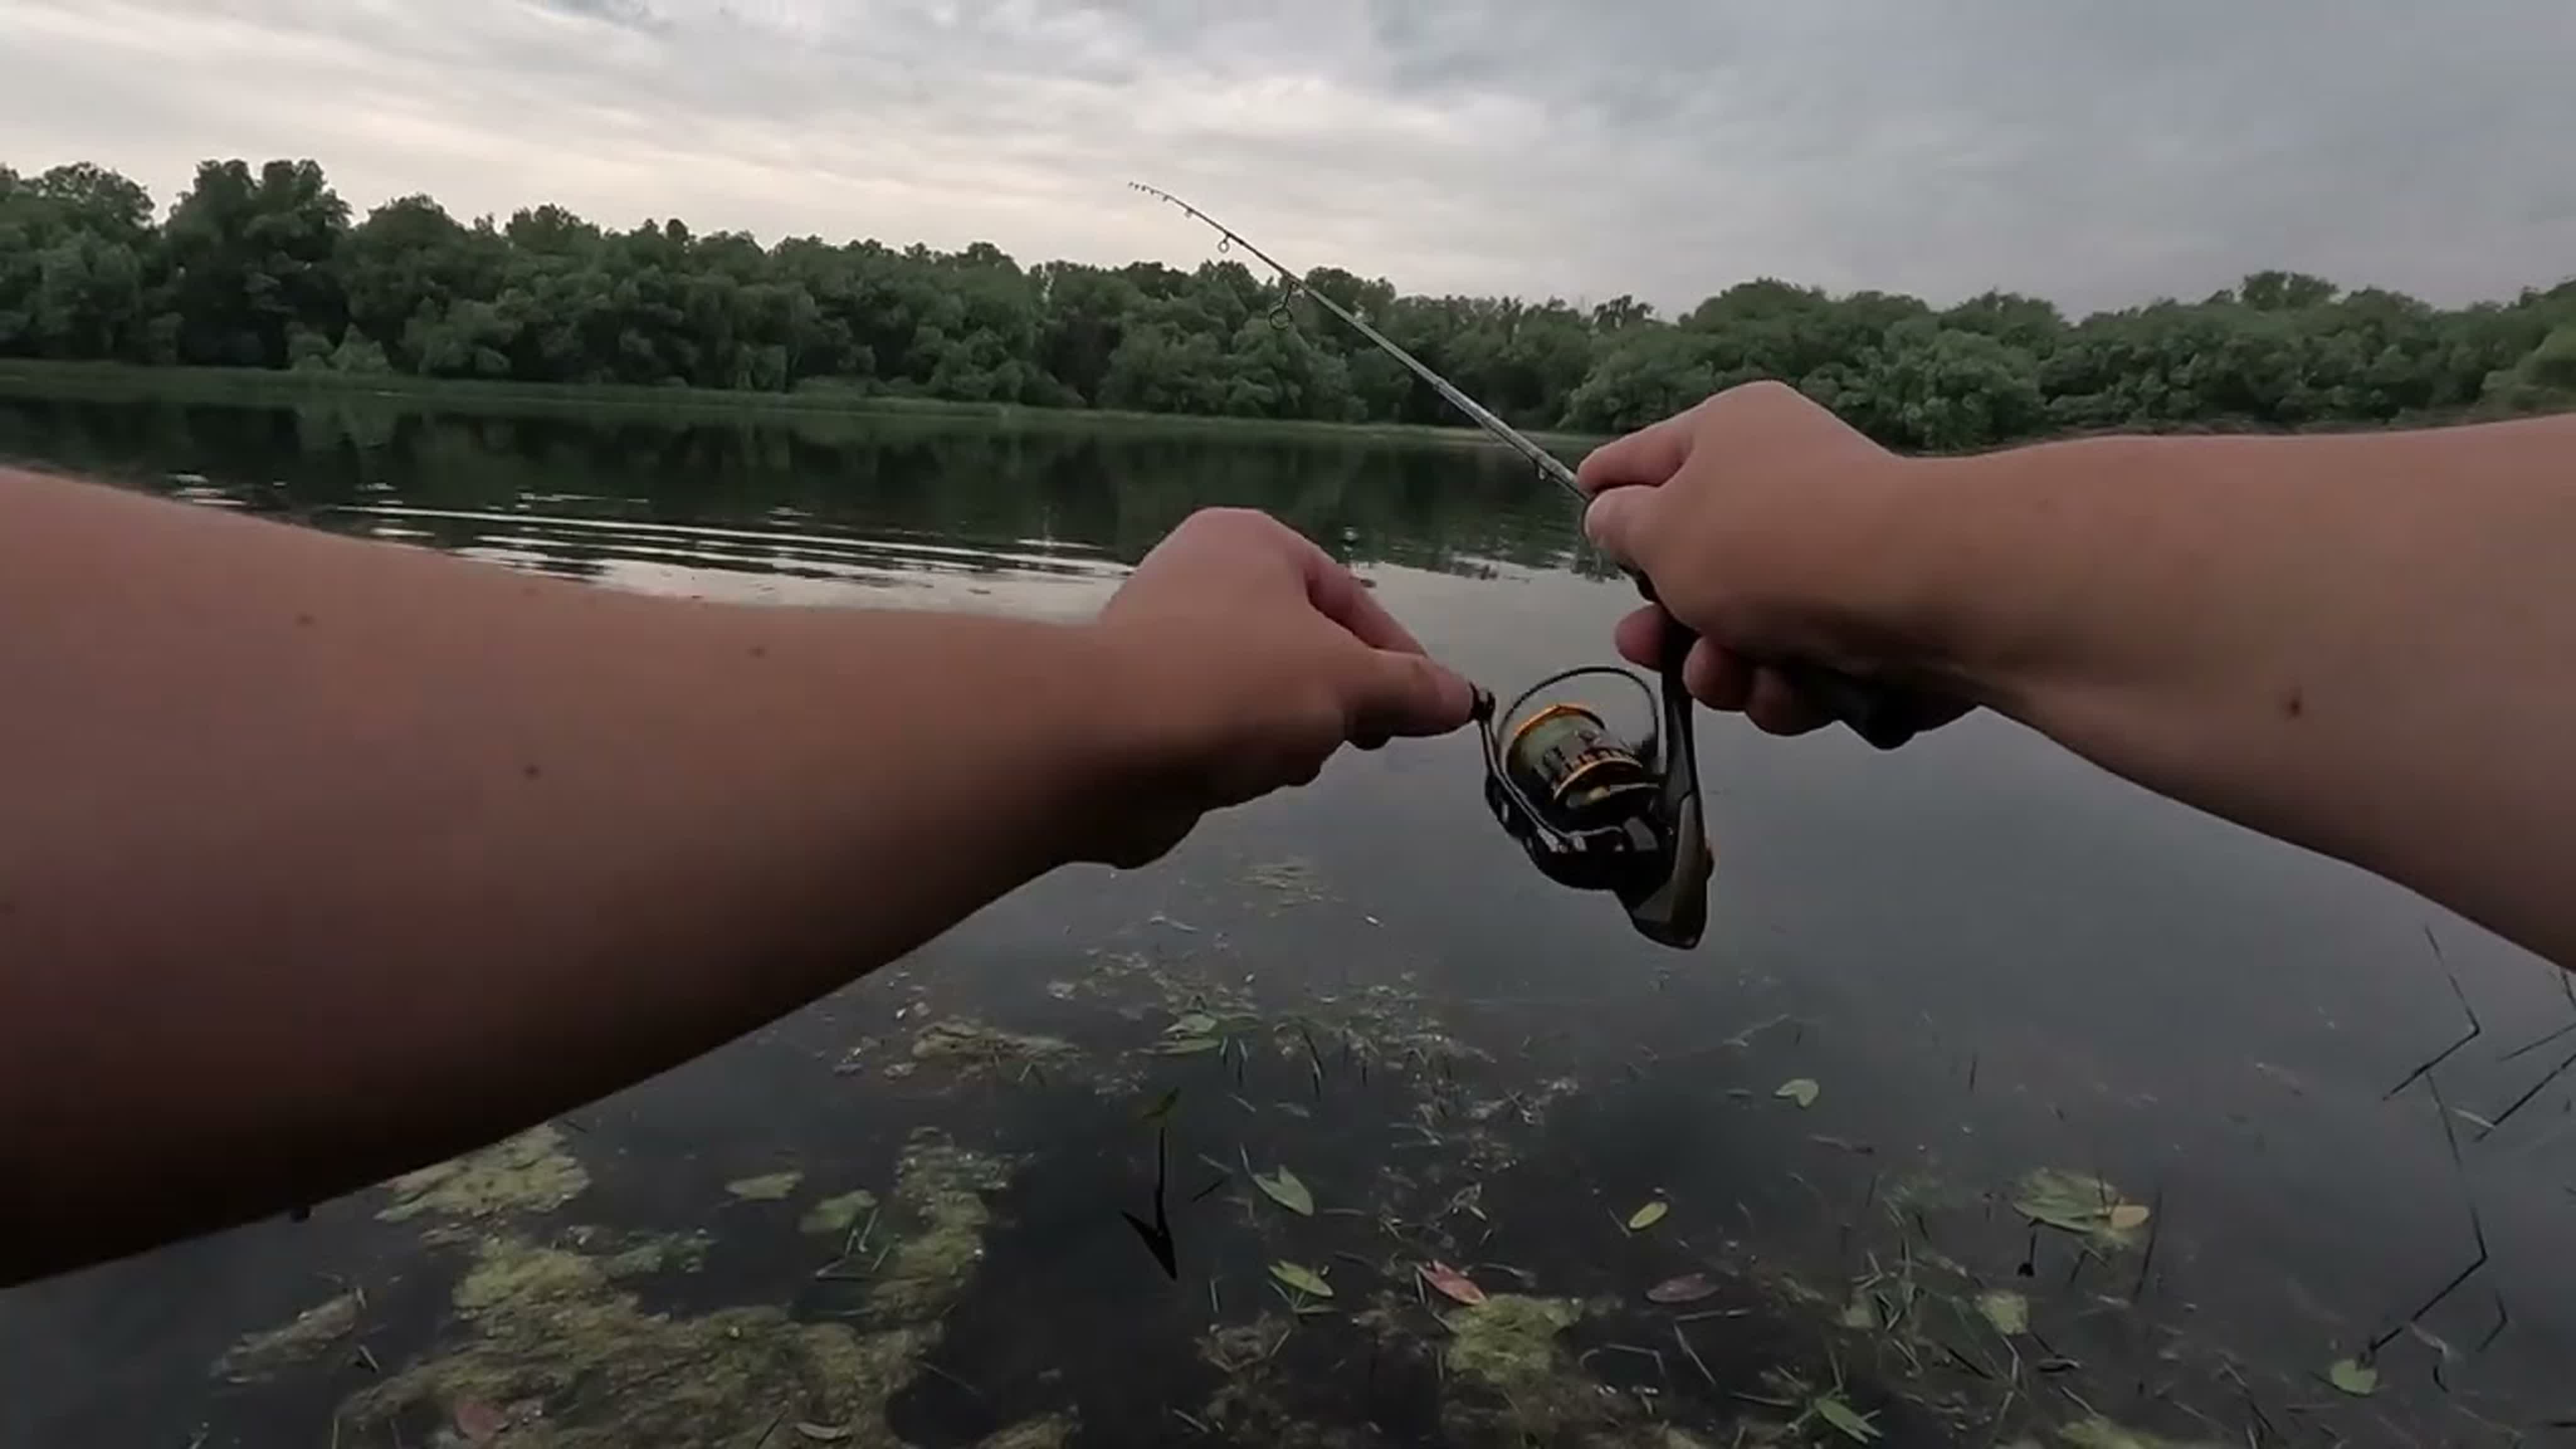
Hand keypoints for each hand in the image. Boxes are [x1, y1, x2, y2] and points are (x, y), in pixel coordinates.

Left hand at [1084, 508, 1476, 865]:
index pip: (1353, 600)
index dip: (1400, 661)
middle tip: (1359, 739)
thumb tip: (1464, 698)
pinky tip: (1239, 777)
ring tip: (1283, 758)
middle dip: (1337, 700)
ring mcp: (1166, 640)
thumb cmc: (1236, 686)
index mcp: (1253, 542)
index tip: (1429, 714)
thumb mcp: (1349, 683)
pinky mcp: (1140, 702)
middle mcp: (1204, 576)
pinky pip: (1218, 726)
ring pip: (1265, 692)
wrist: (1100, 744)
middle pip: (1309, 646)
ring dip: (1289, 733)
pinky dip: (1238, 751)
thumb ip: (1411, 689)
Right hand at [1577, 382, 1974, 736]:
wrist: (1914, 590)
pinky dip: (1787, 685)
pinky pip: (1800, 662)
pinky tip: (1790, 688)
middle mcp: (1783, 483)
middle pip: (1696, 561)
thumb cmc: (1765, 542)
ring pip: (1743, 628)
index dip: (1609, 484)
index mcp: (1730, 432)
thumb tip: (1615, 512)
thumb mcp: (1660, 530)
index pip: (1649, 452)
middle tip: (1646, 647)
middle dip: (1667, 621)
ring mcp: (1832, 555)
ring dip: (1722, 666)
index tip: (1582, 504)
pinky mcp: (1872, 621)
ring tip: (1730, 675)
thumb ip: (1622, 525)